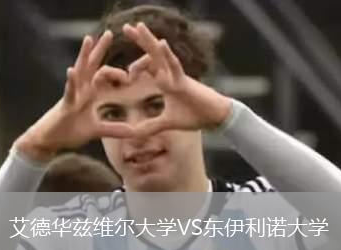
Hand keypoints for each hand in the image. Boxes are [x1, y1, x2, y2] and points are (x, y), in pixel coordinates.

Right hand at [15, 31, 136, 162]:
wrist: (49, 140)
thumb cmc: (69, 131)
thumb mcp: (96, 131)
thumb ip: (114, 129)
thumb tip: (133, 132)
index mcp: (89, 93)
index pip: (104, 74)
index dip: (118, 73)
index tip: (131, 76)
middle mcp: (81, 89)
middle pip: (91, 65)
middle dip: (100, 49)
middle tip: (110, 33)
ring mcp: (72, 95)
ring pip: (79, 71)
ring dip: (84, 55)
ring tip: (89, 39)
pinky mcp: (65, 105)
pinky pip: (68, 90)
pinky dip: (70, 81)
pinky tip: (71, 71)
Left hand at [123, 22, 232, 136]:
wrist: (215, 118)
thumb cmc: (195, 116)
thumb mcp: (168, 122)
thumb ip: (152, 126)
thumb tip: (135, 133)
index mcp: (165, 81)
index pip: (148, 66)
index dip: (135, 67)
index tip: (125, 78)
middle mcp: (170, 74)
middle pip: (152, 53)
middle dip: (140, 40)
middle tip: (126, 27)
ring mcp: (178, 76)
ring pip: (161, 55)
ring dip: (149, 40)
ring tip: (138, 26)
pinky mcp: (185, 82)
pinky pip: (175, 66)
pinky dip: (168, 55)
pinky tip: (161, 43)